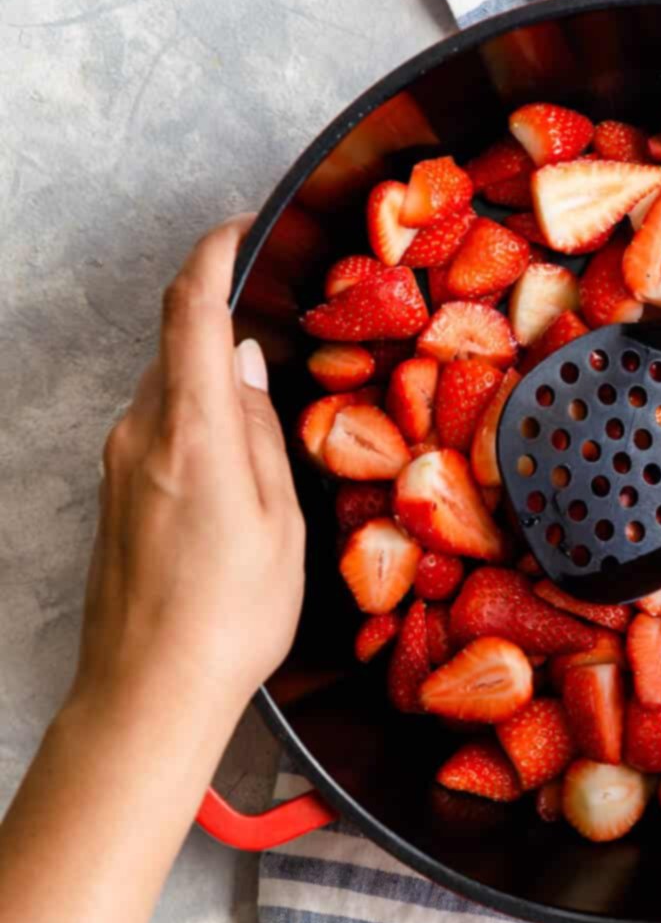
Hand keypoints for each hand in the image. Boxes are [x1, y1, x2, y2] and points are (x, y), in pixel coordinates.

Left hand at [72, 220, 304, 733]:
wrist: (147, 694)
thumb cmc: (229, 619)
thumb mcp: (279, 521)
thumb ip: (263, 431)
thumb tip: (250, 365)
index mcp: (190, 432)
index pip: (190, 309)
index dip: (213, 254)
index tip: (241, 228)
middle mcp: (141, 435)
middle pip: (178, 347)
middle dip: (226, 331)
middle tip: (284, 343)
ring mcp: (118, 464)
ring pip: (169, 391)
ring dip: (213, 386)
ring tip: (270, 432)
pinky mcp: (114, 493)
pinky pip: (158, 431)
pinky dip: (196, 425)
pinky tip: (235, 476)